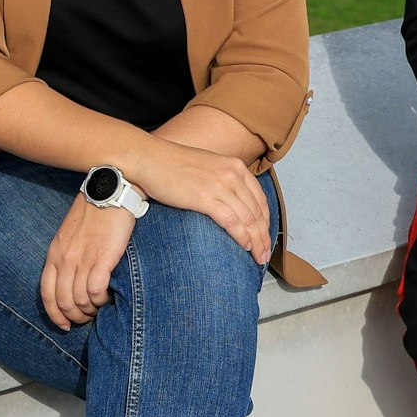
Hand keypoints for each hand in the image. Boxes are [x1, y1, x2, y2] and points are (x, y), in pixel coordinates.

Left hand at [41, 194, 135, 329]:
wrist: (110, 192)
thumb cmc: (93, 213)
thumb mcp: (69, 235)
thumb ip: (67, 256)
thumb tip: (70, 281)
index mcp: (54, 254)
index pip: (46, 294)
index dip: (55, 315)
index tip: (64, 325)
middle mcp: (65, 260)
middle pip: (63, 302)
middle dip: (74, 318)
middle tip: (87, 320)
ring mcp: (82, 260)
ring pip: (79, 301)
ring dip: (90, 311)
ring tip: (99, 309)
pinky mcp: (101, 259)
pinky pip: (95, 292)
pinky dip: (101, 301)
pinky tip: (108, 298)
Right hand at [128, 140, 271, 262]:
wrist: (150, 159)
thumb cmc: (172, 165)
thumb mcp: (207, 166)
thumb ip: (223, 180)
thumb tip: (231, 203)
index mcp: (235, 166)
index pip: (260, 199)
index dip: (266, 222)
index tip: (266, 237)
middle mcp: (232, 174)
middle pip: (256, 212)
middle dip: (264, 236)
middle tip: (265, 254)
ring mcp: (220, 185)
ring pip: (248, 219)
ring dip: (256, 241)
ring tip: (258, 257)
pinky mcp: (205, 197)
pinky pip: (232, 221)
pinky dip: (242, 237)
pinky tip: (245, 247)